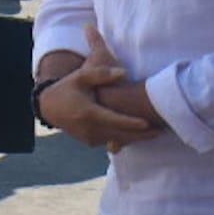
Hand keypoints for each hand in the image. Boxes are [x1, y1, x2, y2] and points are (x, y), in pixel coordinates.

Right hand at [42, 28, 162, 149]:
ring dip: (137, 138)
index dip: (131, 123)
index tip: (147, 123)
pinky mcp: (91, 142)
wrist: (50, 107)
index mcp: (88, 112)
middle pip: (121, 135)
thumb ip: (102, 74)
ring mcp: (90, 138)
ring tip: (158, 133)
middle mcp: (90, 129)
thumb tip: (123, 73)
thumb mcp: (81, 76)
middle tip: (163, 130)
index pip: (114, 120)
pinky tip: (142, 135)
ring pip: (118, 140)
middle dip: (142, 134)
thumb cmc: (68, 87)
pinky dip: (127, 139)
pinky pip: (112, 141)